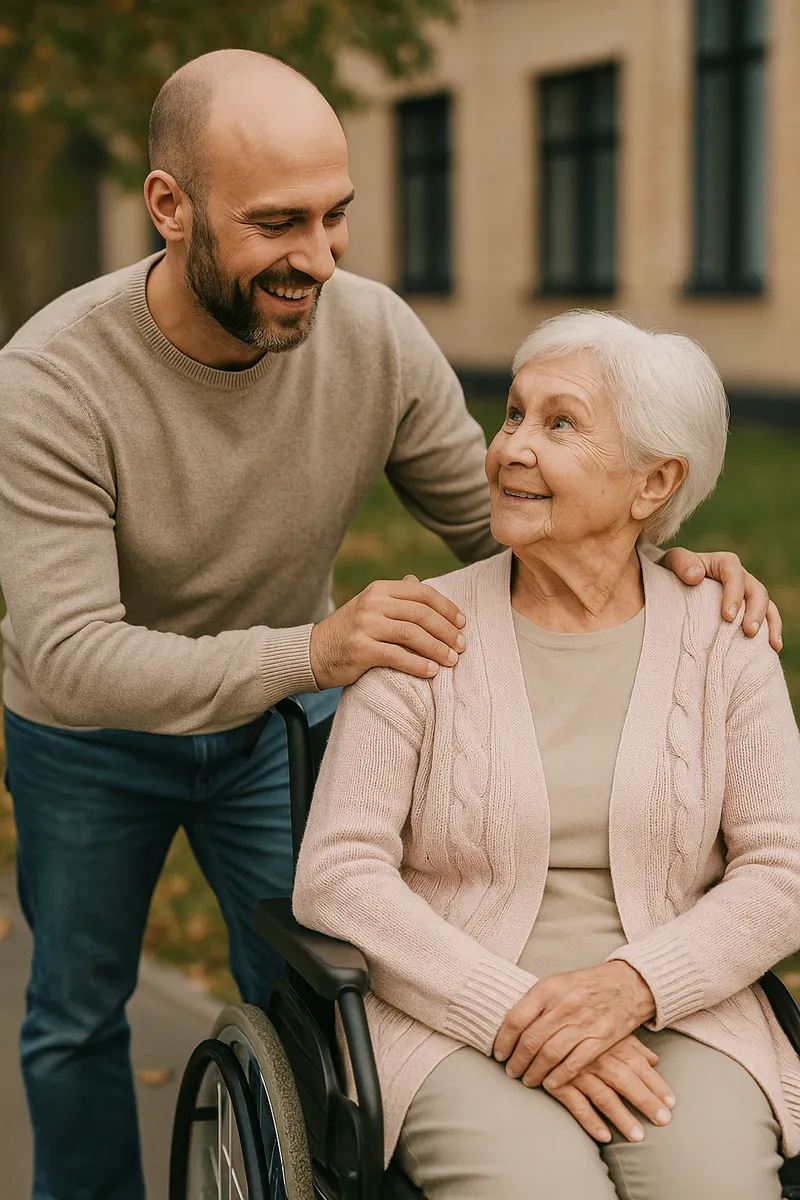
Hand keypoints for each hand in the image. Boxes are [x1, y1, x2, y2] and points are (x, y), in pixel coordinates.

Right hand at [309, 575, 466, 687]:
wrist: (314, 652)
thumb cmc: (350, 631)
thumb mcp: (370, 605)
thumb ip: (395, 595)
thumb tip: (418, 581)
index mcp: (379, 589)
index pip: (422, 593)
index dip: (446, 608)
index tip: (462, 623)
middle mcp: (372, 603)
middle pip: (421, 614)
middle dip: (447, 631)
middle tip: (462, 645)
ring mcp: (365, 626)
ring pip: (412, 634)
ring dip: (437, 648)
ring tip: (452, 660)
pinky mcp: (360, 649)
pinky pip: (397, 656)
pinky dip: (418, 664)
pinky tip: (432, 672)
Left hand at [493, 961, 655, 1090]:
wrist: (626, 984)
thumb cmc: (585, 985)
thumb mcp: (557, 983)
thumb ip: (535, 1002)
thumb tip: (508, 1027)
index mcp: (548, 988)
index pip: (516, 1018)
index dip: (503, 1040)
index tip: (498, 1054)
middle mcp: (564, 1005)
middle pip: (531, 1040)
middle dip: (517, 1061)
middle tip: (511, 1072)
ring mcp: (583, 1023)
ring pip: (550, 1054)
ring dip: (535, 1072)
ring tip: (527, 1080)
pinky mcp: (600, 1039)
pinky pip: (574, 1064)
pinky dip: (559, 1077)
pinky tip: (550, 1084)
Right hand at [545, 1034, 675, 1144]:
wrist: (537, 1018)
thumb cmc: (578, 1024)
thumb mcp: (605, 1027)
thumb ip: (631, 1044)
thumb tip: (655, 1060)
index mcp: (608, 1042)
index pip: (637, 1064)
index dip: (655, 1084)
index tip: (671, 1103)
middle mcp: (595, 1056)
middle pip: (625, 1080)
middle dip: (645, 1101)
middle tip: (663, 1121)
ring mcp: (576, 1070)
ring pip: (603, 1096)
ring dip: (621, 1116)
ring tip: (637, 1136)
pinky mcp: (558, 1081)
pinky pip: (576, 1104)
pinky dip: (590, 1121)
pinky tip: (604, 1136)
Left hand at [662, 546, 781, 651]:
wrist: (674, 583)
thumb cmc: (673, 573)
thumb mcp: (671, 562)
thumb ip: (681, 563)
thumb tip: (696, 575)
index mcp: (723, 564)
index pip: (734, 573)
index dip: (734, 593)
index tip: (728, 616)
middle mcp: (740, 577)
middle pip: (756, 590)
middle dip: (756, 611)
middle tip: (749, 632)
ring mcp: (747, 594)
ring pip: (767, 605)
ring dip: (769, 624)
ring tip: (768, 645)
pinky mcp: (749, 610)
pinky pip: (768, 618)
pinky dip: (773, 631)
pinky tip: (774, 648)